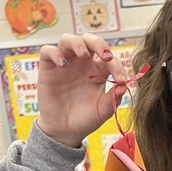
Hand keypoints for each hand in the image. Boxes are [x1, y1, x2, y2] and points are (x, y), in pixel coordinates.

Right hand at [36, 33, 130, 147]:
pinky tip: (63, 65)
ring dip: (77, 43)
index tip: (122, 79)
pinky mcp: (48, 68)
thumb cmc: (85, 119)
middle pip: (89, 40)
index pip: (108, 59)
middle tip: (106, 56)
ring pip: (68, 39)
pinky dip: (55, 53)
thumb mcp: (103, 111)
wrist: (66, 131)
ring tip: (84, 55)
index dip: (117, 66)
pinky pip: (47, 51)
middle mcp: (81, 63)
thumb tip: (124, 86)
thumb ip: (113, 98)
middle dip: (98, 43)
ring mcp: (65, 63)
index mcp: (98, 71)